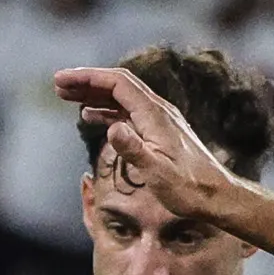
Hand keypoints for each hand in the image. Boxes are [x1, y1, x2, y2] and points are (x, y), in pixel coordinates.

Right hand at [55, 65, 247, 221]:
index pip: (117, 83)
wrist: (215, 196)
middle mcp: (158, 111)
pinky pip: (127, 113)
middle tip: (58, 84)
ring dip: (94, 95)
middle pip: (117, 85)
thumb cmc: (187, 187)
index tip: (62, 79)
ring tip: (67, 97)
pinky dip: (106, 110)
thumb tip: (112, 128)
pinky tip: (91, 116)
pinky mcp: (159, 132)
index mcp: (154, 115)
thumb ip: (133, 149)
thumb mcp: (157, 172)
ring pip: (121, 98)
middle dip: (87, 81)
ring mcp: (159, 121)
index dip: (88, 78)